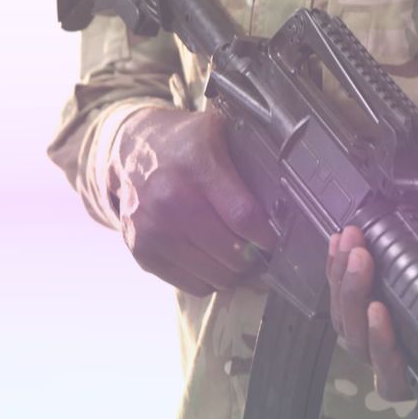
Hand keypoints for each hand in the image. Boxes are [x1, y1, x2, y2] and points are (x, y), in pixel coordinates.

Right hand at [108, 107, 277, 295]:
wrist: (128, 148)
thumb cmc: (185, 143)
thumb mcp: (219, 133)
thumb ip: (250, 161)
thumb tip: (289, 198)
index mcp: (197, 168)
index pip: (244, 218)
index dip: (267, 237)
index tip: (275, 239)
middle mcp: (171, 202)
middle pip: (233, 255)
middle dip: (255, 258)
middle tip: (261, 251)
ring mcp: (153, 231)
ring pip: (216, 277)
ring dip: (234, 272)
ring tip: (240, 257)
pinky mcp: (141, 252)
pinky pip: (192, 286)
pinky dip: (210, 279)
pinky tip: (213, 260)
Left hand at [326, 194, 417, 400]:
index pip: (397, 379)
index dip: (383, 354)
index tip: (380, 312)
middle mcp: (403, 346)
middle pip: (360, 345)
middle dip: (353, 301)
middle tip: (363, 259)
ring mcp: (382, 321)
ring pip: (344, 319)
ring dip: (341, 280)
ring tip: (352, 242)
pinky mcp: (369, 294)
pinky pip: (341, 292)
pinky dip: (335, 266)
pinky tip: (340, 241)